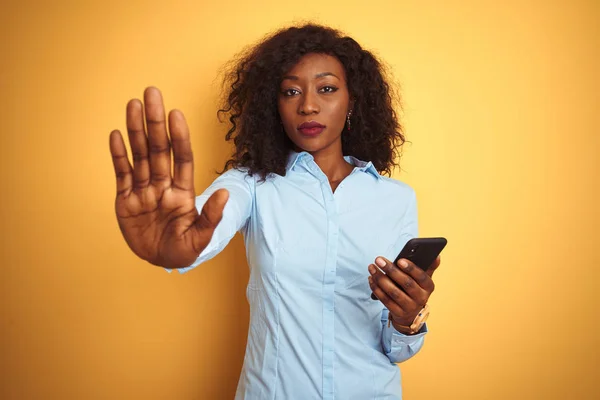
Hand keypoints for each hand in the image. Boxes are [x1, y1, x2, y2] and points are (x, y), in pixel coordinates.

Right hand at [109, 87, 228, 268]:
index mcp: (182, 192)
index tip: (176, 114)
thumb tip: (226, 194)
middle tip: (152, 92)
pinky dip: (118, 155)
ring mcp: (143, 190)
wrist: (160, 262)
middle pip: (158, 149)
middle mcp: (163, 185)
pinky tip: (116, 134)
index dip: (179, 136)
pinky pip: (122, 173)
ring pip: (139, 155)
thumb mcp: (200, 238)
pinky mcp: (126, 199)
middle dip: (155, 122)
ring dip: (135, 130)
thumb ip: (211, 217)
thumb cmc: (183, 250)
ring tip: (133, 104)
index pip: (181, 158)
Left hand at [368, 256, 440, 328]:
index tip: (399, 260)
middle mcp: (421, 298)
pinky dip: (376, 288)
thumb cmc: (416, 290)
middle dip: (391, 270)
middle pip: (405, 283)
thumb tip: (436, 255)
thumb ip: (429, 267)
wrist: (412, 314)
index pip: (421, 277)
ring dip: (380, 279)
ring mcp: (409, 307)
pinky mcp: (398, 313)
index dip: (411, 268)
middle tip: (379, 259)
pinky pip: (385, 300)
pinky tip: (371, 279)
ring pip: (393, 292)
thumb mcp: (424, 280)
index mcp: (428, 287)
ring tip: (372, 268)